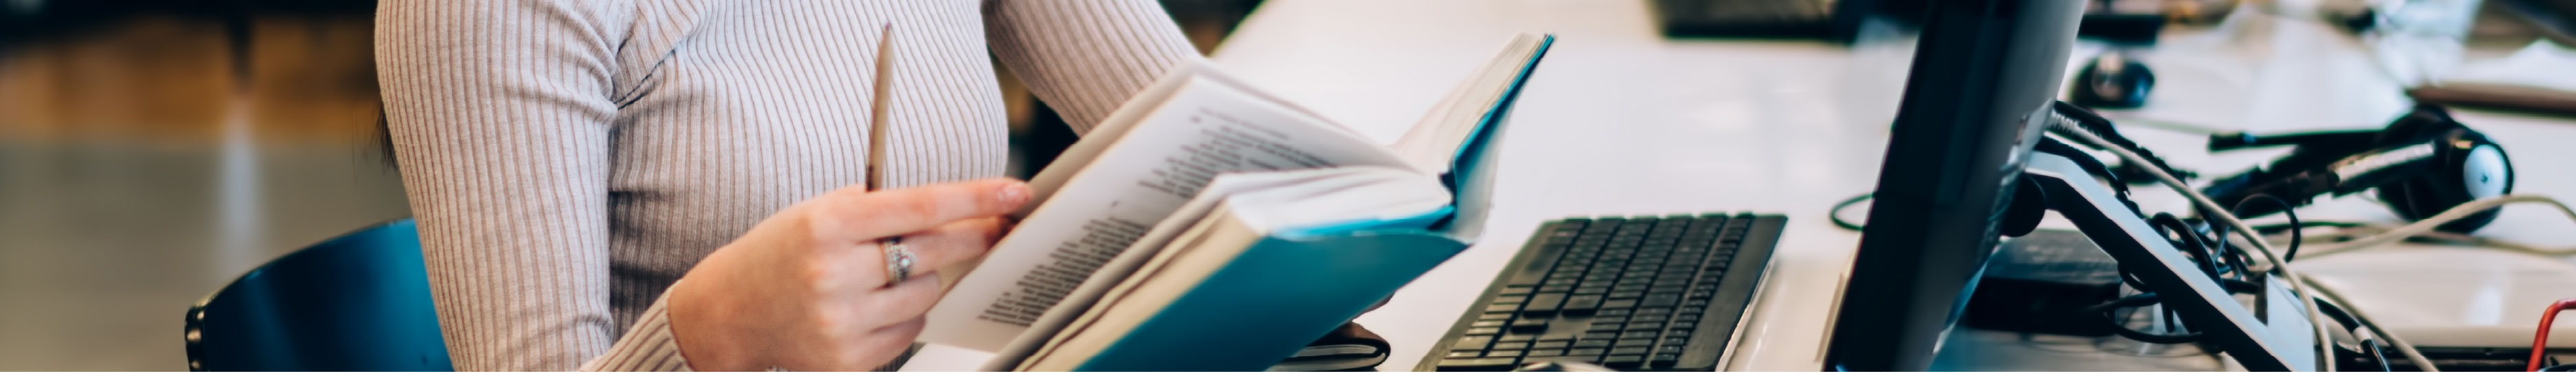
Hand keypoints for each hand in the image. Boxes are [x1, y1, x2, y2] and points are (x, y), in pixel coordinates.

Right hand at [665, 178, 1029, 370]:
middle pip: (935, 251)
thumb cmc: (778, 254)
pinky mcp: (847, 359)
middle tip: (998, 228)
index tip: (1017, 192)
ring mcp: (841, 321)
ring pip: (926, 294)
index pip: (923, 206)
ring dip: (920, 281)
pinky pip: (908, 331)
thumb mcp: (817, 213)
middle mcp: (834, 272)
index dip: (978, 199)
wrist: (726, 314)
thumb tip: (960, 208)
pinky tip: (867, 308)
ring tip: (879, 276)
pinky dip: (901, 316)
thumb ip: (878, 209)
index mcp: (828, 223)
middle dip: (975, 237)